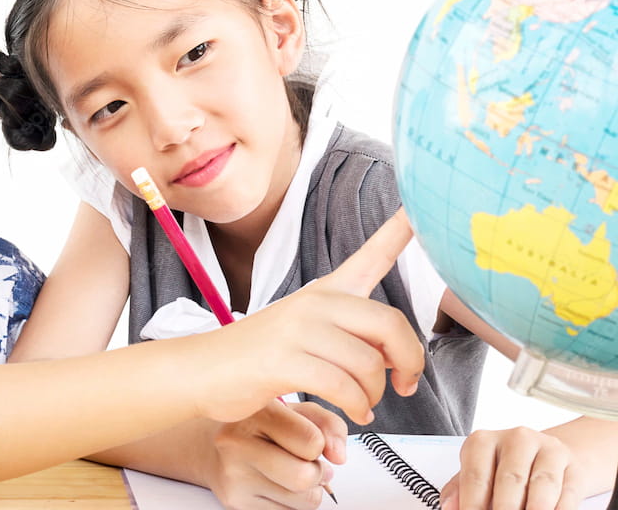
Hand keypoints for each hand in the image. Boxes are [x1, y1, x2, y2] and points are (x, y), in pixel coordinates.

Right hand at [188, 208, 424, 424]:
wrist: (203, 370)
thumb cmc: (259, 357)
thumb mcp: (308, 332)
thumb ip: (353, 336)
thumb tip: (397, 356)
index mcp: (325, 291)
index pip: (370, 256)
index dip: (398, 230)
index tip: (418, 207)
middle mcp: (315, 303)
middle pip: (389, 323)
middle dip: (409, 361)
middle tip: (405, 384)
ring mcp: (297, 330)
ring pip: (367, 363)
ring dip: (376, 395)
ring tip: (365, 406)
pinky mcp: (284, 360)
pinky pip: (342, 387)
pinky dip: (357, 407)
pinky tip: (355, 414)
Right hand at [208, 401, 345, 509]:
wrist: (208, 444)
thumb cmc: (257, 426)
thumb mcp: (293, 411)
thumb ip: (326, 423)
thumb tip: (339, 455)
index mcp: (256, 413)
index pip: (311, 441)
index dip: (321, 445)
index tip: (312, 442)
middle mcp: (238, 443)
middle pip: (305, 477)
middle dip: (318, 474)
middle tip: (311, 464)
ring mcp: (234, 476)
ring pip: (303, 502)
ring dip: (309, 491)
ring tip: (293, 474)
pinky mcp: (235, 502)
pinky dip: (291, 503)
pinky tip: (277, 485)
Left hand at [440, 427, 587, 509]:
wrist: (548, 456)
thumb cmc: (504, 468)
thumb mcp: (478, 473)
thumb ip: (460, 490)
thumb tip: (449, 507)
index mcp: (483, 441)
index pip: (476, 476)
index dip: (473, 504)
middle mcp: (516, 439)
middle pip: (510, 480)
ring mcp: (548, 450)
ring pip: (542, 486)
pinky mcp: (573, 467)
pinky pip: (567, 494)